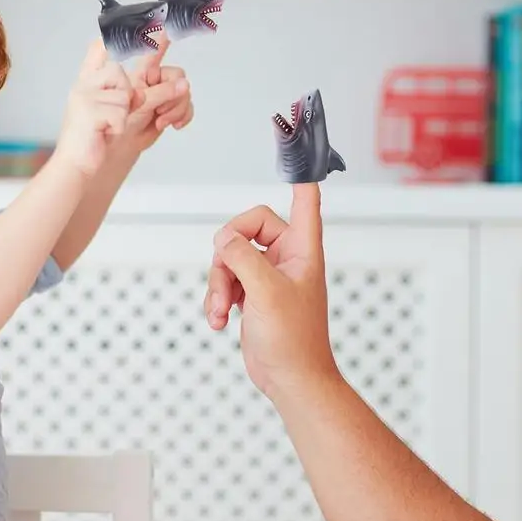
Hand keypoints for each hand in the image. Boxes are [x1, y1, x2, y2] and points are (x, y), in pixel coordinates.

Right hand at [54, 40, 134, 177]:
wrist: (73, 166)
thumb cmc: (93, 139)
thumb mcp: (109, 111)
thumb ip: (124, 93)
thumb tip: (147, 84)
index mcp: (87, 82)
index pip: (99, 49)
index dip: (115, 34)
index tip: (140, 21)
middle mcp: (83, 85)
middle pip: (121, 75)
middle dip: (127, 98)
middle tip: (111, 116)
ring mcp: (84, 96)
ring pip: (125, 96)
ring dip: (122, 117)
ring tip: (104, 127)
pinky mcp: (89, 111)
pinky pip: (120, 114)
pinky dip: (117, 128)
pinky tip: (102, 133)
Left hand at [124, 35, 193, 152]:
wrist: (117, 149)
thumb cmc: (114, 124)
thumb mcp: (135, 104)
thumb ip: (160, 92)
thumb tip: (184, 84)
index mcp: (141, 73)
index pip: (153, 49)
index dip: (162, 37)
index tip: (169, 23)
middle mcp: (153, 81)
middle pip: (176, 76)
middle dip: (172, 95)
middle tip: (159, 110)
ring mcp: (163, 95)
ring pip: (184, 93)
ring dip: (176, 109)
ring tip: (160, 120)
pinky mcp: (170, 109)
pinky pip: (188, 107)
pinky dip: (183, 116)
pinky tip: (173, 124)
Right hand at [204, 184, 339, 398]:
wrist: (289, 380)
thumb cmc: (293, 339)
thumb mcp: (265, 291)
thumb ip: (242, 256)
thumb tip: (224, 237)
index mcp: (302, 249)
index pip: (305, 201)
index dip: (300, 173)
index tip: (295, 140)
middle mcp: (286, 257)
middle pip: (247, 227)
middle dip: (227, 254)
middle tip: (227, 278)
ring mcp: (267, 276)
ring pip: (230, 256)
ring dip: (218, 282)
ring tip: (220, 310)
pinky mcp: (251, 294)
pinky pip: (225, 280)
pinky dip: (216, 297)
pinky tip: (219, 320)